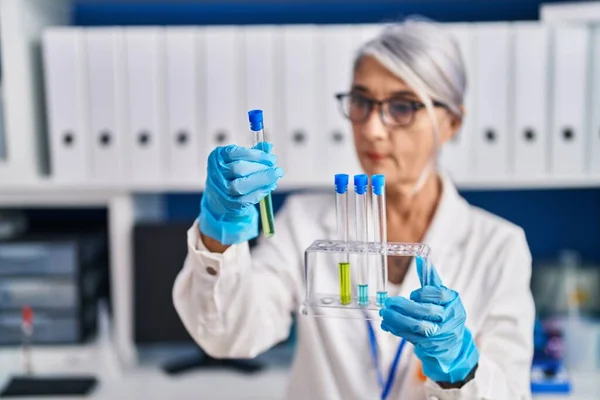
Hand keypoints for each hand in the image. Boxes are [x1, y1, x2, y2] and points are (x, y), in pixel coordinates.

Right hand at [198, 143, 283, 244]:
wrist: (221, 197)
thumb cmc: (233, 175)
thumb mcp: (240, 160)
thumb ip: (254, 153)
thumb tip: (268, 145)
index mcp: (217, 157)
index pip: (234, 153)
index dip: (256, 155)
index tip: (272, 159)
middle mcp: (215, 173)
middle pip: (237, 169)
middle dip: (260, 169)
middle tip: (277, 170)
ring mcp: (220, 190)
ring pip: (239, 186)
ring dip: (261, 182)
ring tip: (274, 179)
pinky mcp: (227, 204)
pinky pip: (244, 200)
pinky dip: (259, 193)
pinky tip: (269, 188)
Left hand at [379, 258, 478, 383]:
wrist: (452, 345)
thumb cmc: (444, 314)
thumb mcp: (442, 297)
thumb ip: (431, 279)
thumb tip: (419, 258)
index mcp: (453, 302)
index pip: (439, 295)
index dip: (423, 294)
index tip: (411, 294)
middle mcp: (450, 318)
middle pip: (427, 311)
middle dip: (405, 307)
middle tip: (389, 302)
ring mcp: (442, 334)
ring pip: (418, 326)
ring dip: (398, 320)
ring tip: (384, 313)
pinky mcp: (432, 347)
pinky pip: (412, 338)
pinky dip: (398, 330)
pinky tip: (387, 324)